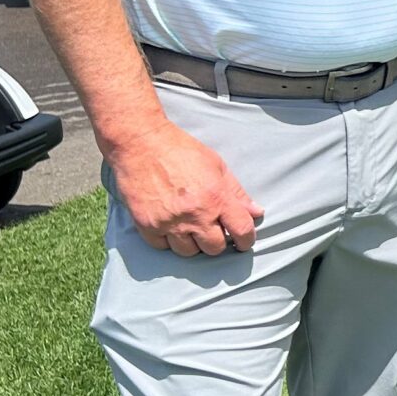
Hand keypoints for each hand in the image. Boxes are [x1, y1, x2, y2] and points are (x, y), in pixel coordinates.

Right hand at [108, 119, 263, 255]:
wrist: (140, 143)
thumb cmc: (181, 150)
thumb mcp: (216, 165)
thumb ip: (237, 192)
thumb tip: (256, 212)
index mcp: (216, 198)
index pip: (242, 231)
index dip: (246, 240)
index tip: (243, 241)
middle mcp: (194, 214)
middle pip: (214, 249)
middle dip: (216, 241)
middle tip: (211, 229)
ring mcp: (169, 222)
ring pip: (188, 252)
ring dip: (191, 243)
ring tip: (189, 226)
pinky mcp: (147, 225)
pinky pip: (162, 247)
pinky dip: (167, 240)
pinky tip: (169, 224)